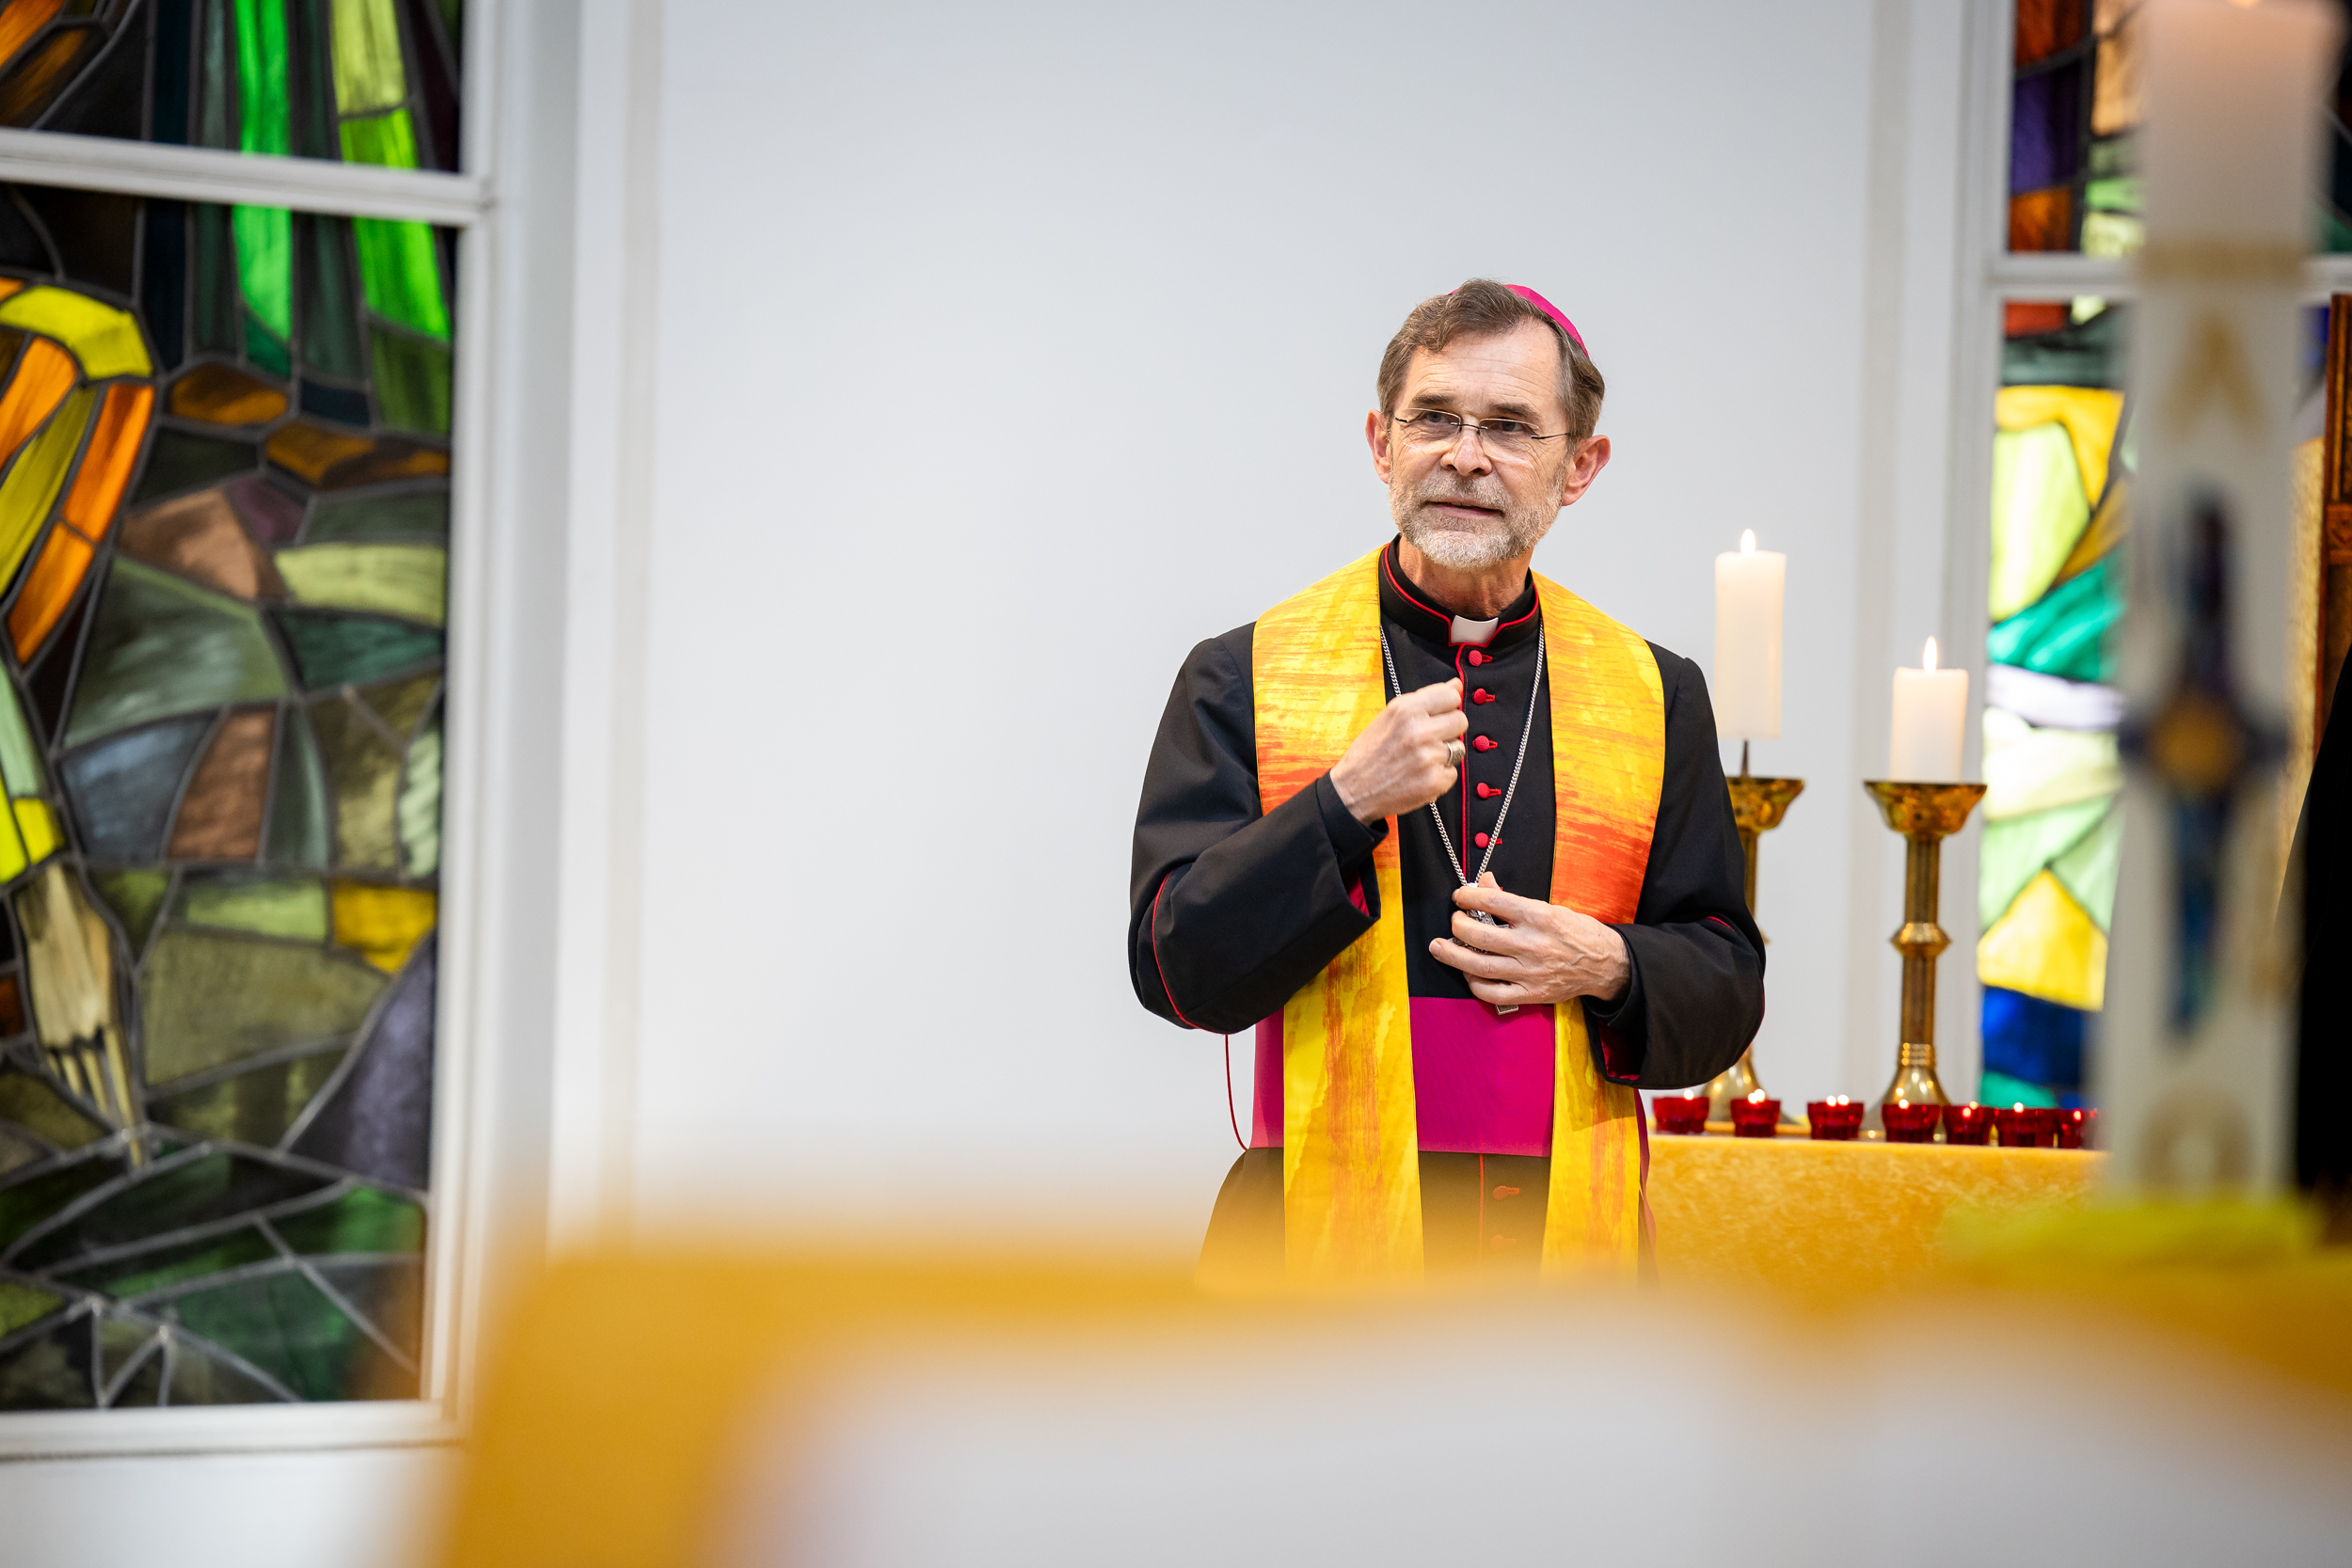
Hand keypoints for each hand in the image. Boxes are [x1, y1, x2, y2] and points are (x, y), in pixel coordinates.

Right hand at [1329, 679, 1466, 824]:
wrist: (1353, 789)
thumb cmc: (1370, 752)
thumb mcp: (1390, 716)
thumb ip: (1425, 699)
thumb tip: (1457, 684)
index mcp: (1407, 709)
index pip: (1451, 696)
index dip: (1447, 706)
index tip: (1438, 715)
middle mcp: (1419, 730)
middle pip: (1461, 720)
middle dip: (1449, 729)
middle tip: (1428, 740)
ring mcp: (1429, 757)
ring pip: (1458, 747)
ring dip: (1444, 754)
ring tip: (1419, 759)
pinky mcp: (1435, 781)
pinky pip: (1453, 772)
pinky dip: (1439, 776)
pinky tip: (1419, 776)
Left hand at [1429, 873, 1630, 1006]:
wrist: (1605, 964)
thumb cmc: (1576, 932)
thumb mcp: (1549, 908)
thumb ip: (1512, 899)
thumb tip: (1484, 882)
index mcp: (1538, 917)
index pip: (1493, 901)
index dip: (1468, 896)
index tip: (1459, 896)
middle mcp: (1532, 944)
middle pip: (1479, 935)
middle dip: (1457, 926)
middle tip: (1453, 922)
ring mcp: (1530, 972)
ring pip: (1479, 966)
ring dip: (1453, 955)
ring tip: (1440, 947)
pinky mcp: (1531, 994)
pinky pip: (1492, 992)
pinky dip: (1473, 983)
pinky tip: (1467, 972)